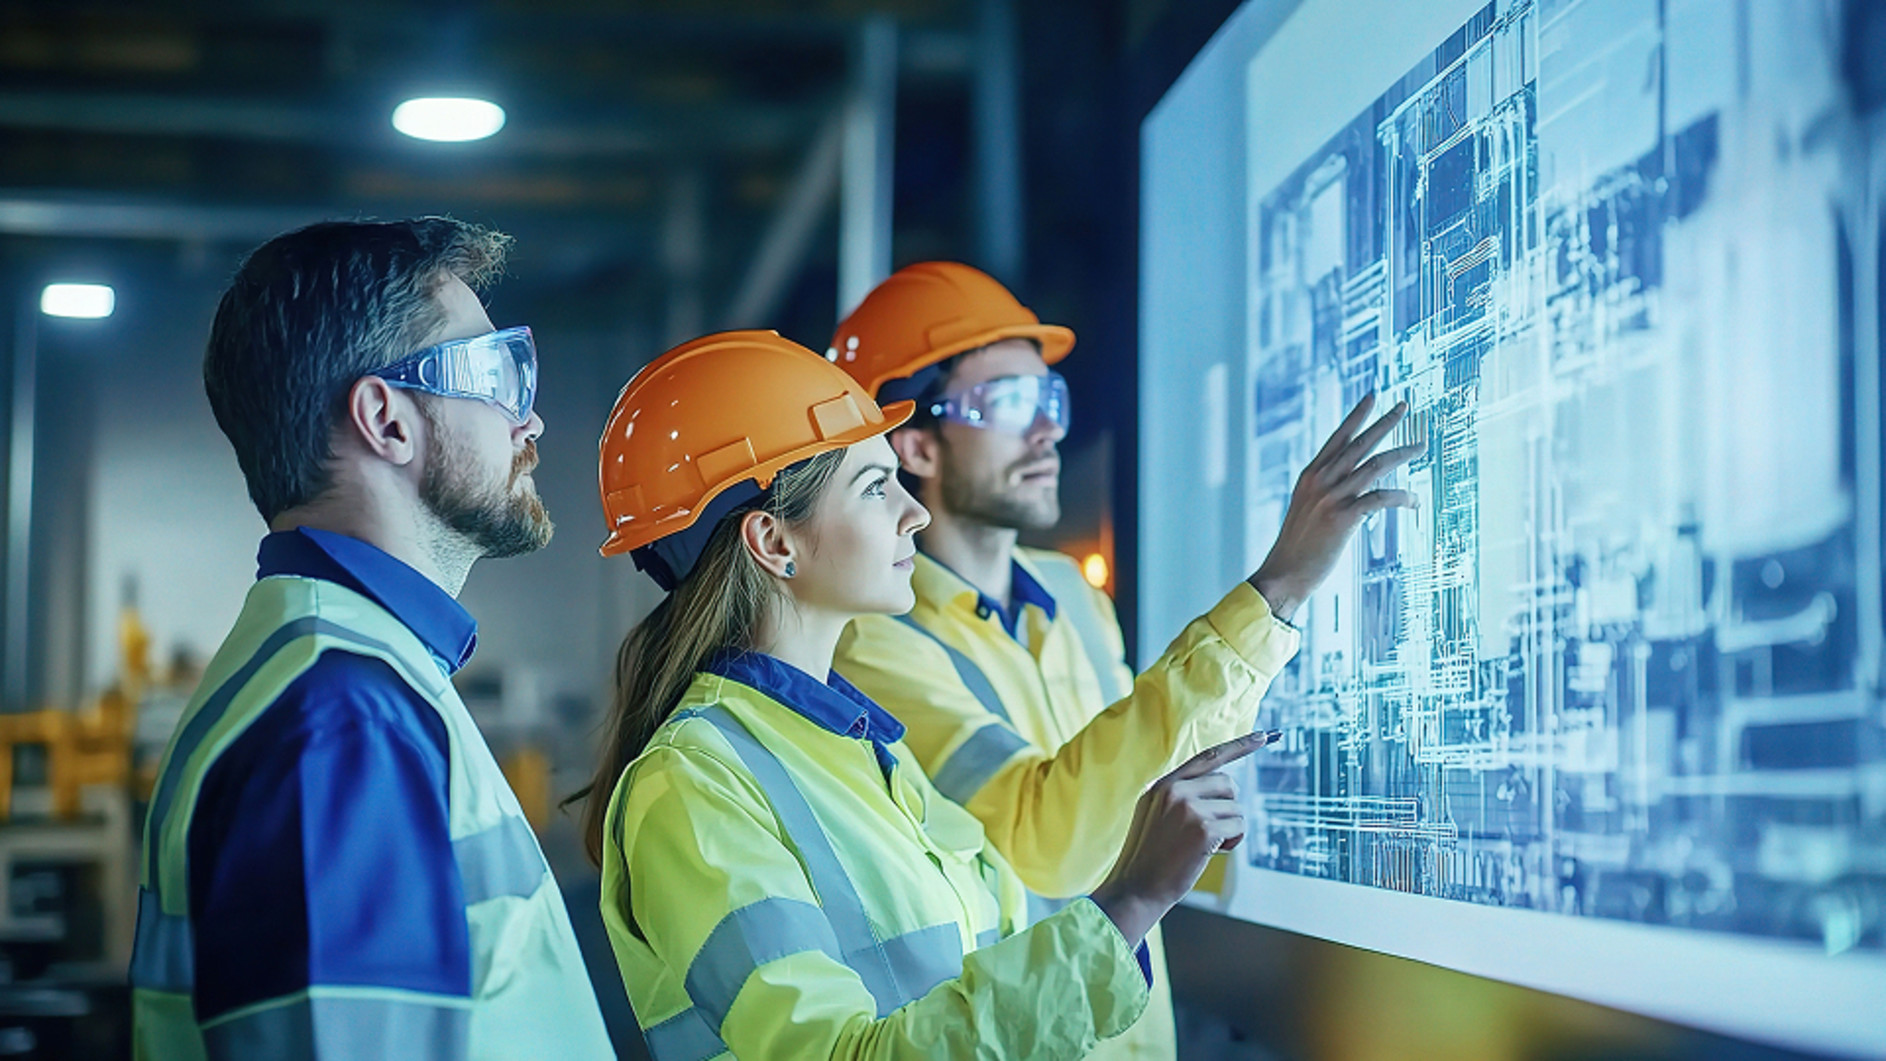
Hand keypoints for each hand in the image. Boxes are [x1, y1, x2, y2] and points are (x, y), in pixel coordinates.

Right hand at [1089, 731, 1275, 949]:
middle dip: (1229, 806)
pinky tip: (1212, 852)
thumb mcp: (1153, 814)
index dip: (1240, 745)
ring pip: (1235, 807)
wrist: (1136, 889)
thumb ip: (1179, 794)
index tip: (1266, 735)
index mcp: (1162, 784)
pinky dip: (1233, 841)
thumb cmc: (1150, 857)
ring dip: (1230, 828)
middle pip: (1228, 783)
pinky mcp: (1203, 829)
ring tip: (1206, 845)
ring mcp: (1188, 808)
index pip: (1209, 756)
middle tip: (1213, 830)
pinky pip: (1238, 826)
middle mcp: (1174, 790)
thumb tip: (1222, 786)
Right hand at [1248, 394, 1420, 621]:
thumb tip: (1348, 484)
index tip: (1372, 398)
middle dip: (1385, 422)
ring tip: (1422, 445)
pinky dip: (1402, 497)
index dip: (1357, 416)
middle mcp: (1320, 481)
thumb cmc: (1296, 548)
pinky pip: (1381, 498)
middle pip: (1359, 443)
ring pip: (1375, 464)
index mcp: (1309, 476)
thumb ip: (1323, 491)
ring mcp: (1332, 498)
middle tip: (1404, 406)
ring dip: (1403, 452)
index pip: (1337, 437)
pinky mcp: (1343, 518)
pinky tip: (1414, 500)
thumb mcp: (1304, 510)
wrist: (1284, 574)